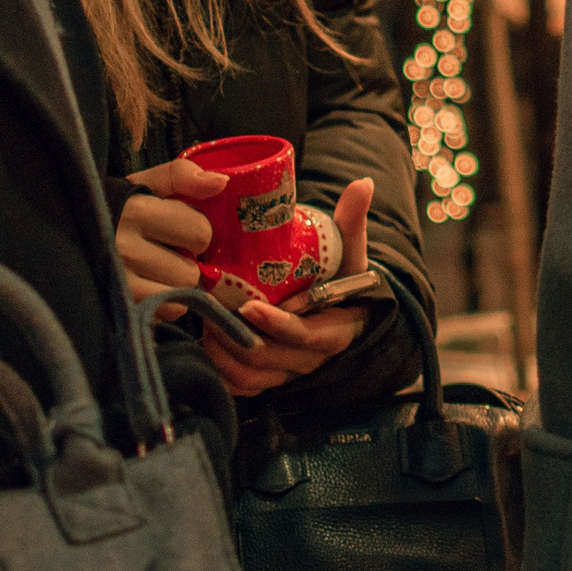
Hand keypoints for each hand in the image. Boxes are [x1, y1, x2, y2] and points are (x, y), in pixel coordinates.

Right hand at [116, 157, 220, 308]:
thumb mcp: (147, 183)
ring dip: (177, 284)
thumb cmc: (118, 206)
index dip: (196, 231)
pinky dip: (166, 301)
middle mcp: (124, 249)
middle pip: (191, 271)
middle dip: (187, 261)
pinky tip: (150, 285)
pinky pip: (166, 312)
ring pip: (180, 294)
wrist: (68, 230)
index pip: (199, 232)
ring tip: (158, 269)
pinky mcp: (116, 305)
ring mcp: (118, 282)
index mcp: (136, 211)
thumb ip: (183, 176)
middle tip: (168, 252)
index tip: (178, 229)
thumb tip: (220, 183)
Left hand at [205, 178, 375, 395]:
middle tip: (211, 308)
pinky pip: (240, 386)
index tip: (250, 307)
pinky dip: (220, 369)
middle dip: (236, 336)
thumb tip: (364, 183)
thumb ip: (352, 221)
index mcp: (335, 330)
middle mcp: (311, 359)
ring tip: (207, 320)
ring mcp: (288, 373)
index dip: (277, 325)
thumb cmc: (339, 279)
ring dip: (223, 351)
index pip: (305, 335)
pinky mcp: (269, 381)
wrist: (339, 311)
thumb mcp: (349, 253)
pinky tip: (208, 342)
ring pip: (250, 375)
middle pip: (270, 359)